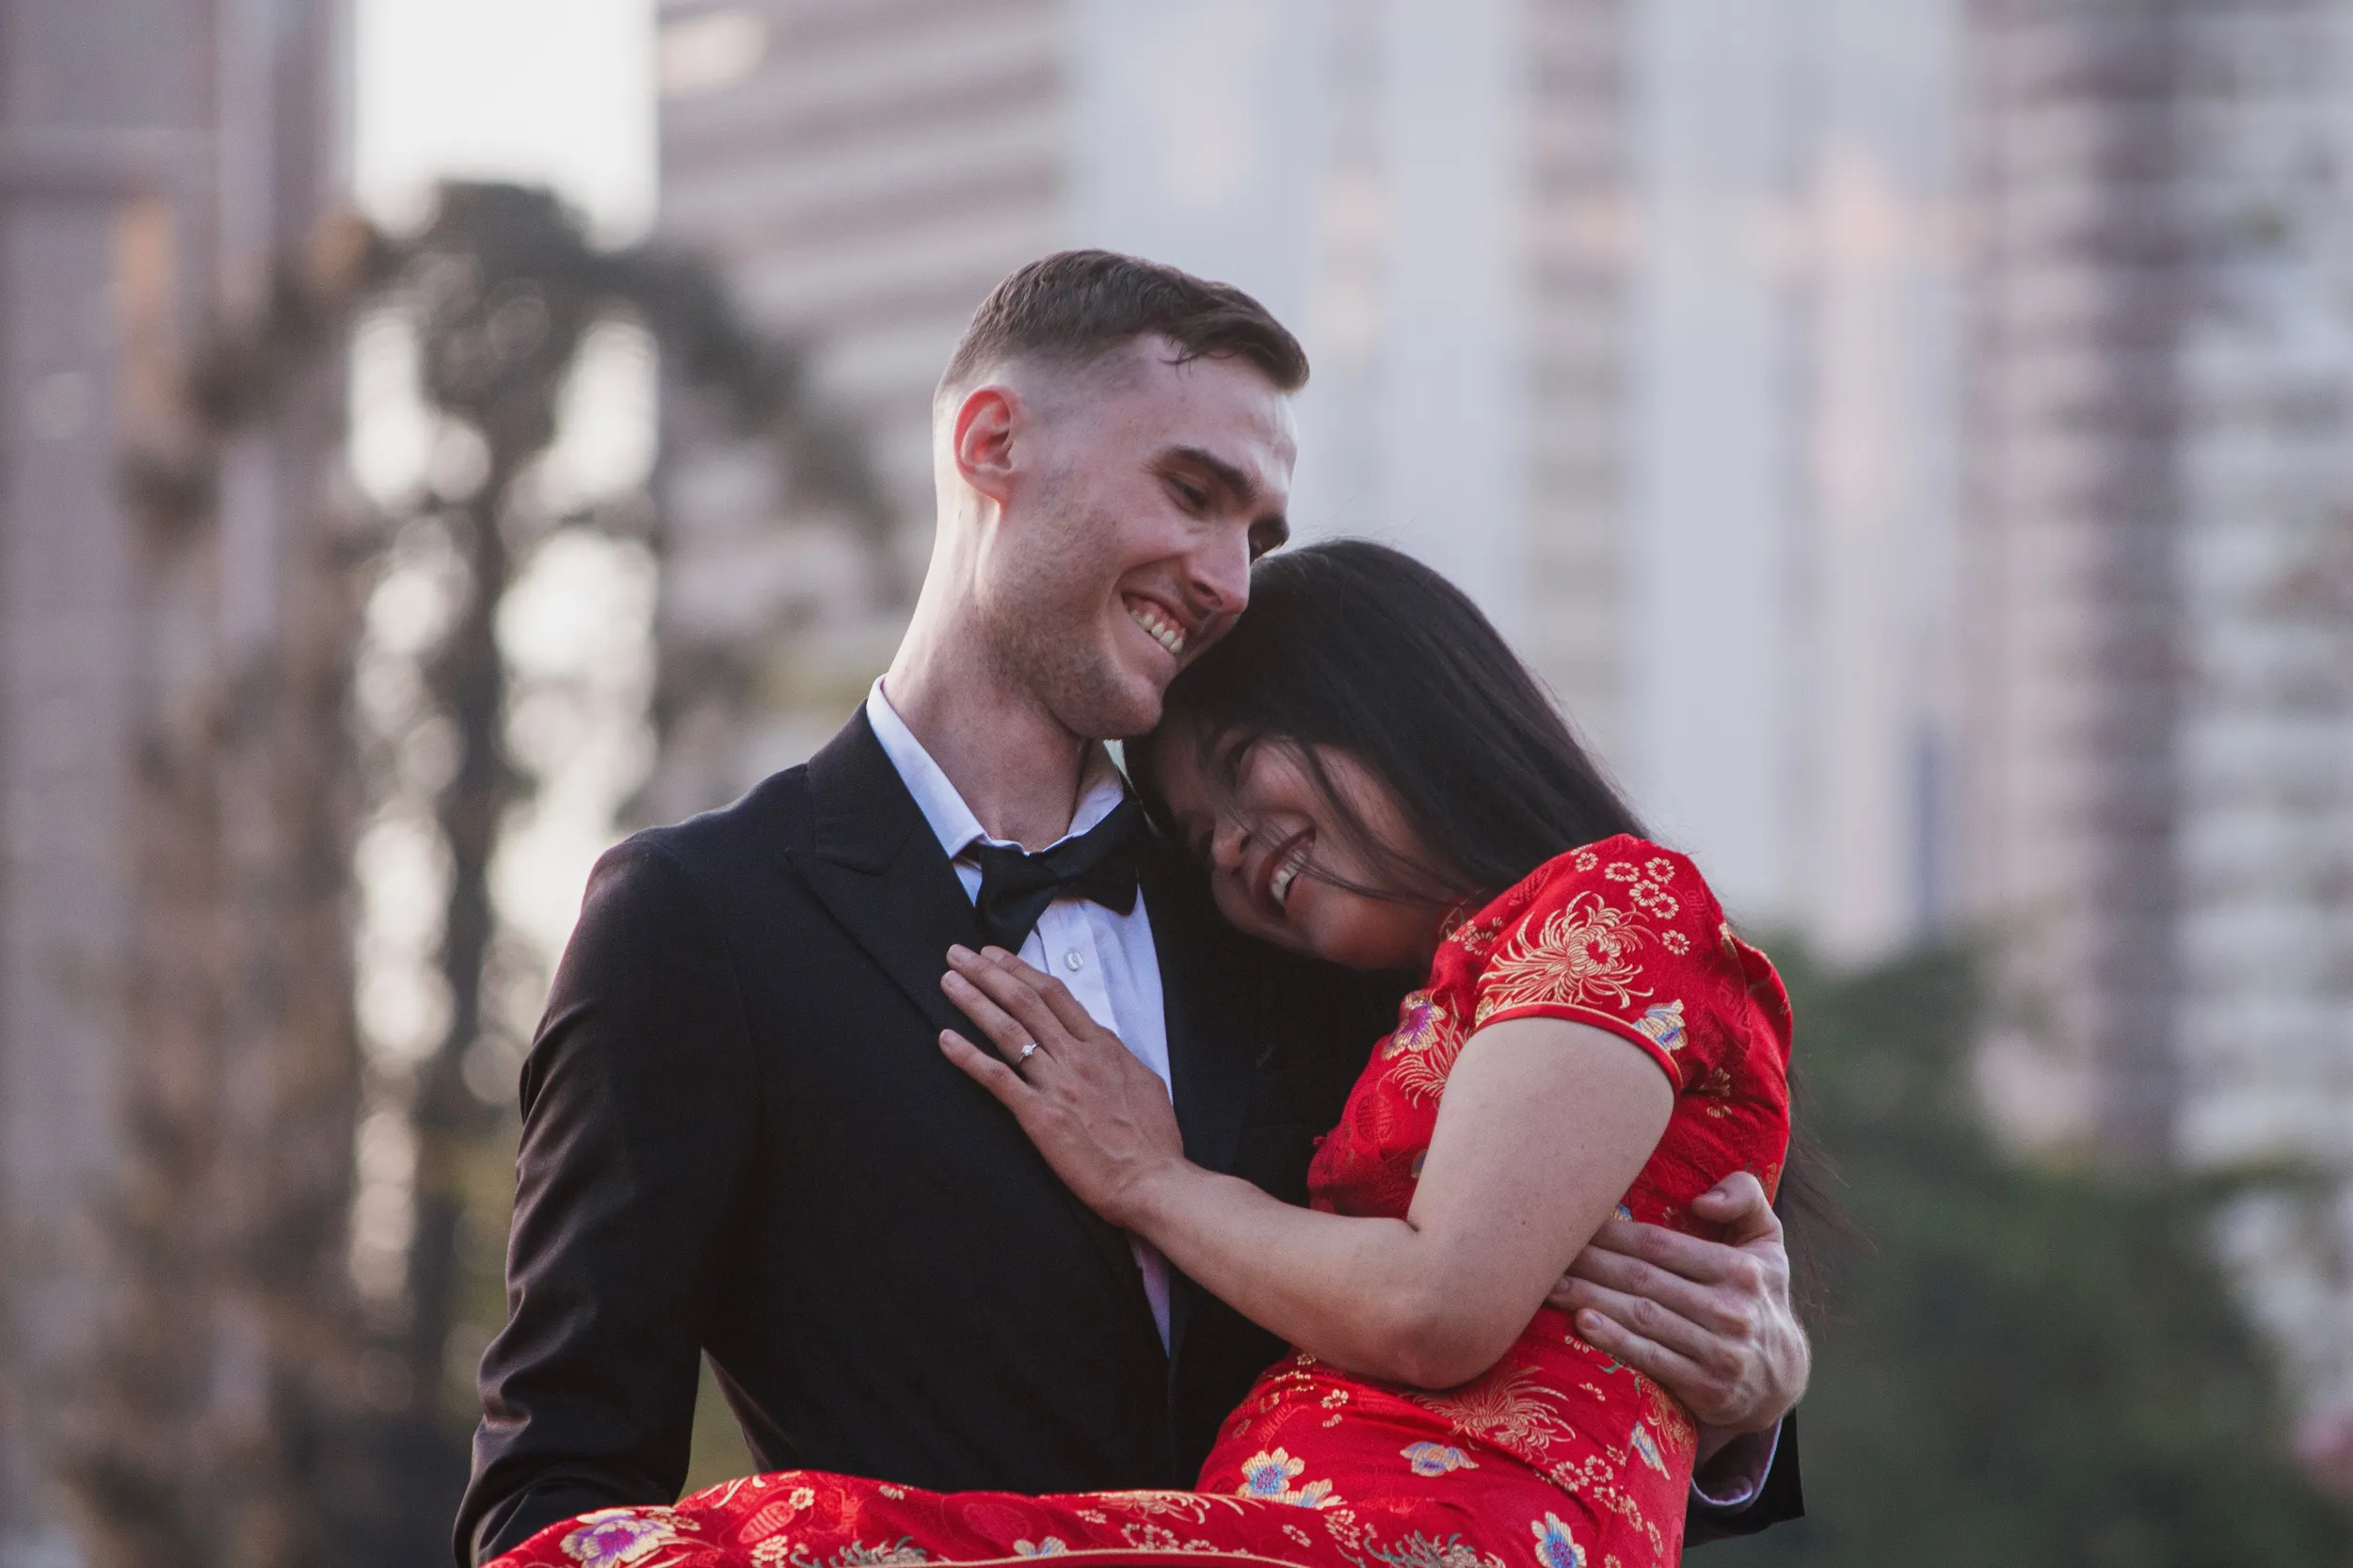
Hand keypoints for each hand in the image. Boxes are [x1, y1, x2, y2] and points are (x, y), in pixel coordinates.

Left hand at [939, 945, 1186, 1226]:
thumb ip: (1116, 1058)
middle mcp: (1077, 1057)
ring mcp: (1058, 1085)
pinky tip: (946, 1040)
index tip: (995, 957)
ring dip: (974, 1002)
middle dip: (988, 973)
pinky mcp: (1040, 1116)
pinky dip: (969, 1057)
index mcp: (1103, 1047)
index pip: (1055, 995)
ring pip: (1009, 1031)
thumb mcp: (1144, 1081)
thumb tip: (1102, 1042)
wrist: (1153, 1180)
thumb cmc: (1154, 1140)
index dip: (1021, 970)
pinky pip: (998, 1079)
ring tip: (948, 982)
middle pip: (1025, 1001)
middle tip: (959, 954)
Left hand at [1547, 1172, 1808, 1441]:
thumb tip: (1702, 1199)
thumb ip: (1745, 1199)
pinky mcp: (1707, 1388)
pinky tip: (1581, 1323)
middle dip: (1588, 1263)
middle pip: (1642, 1278)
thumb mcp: (1767, 1244)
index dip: (1611, 1232)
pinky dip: (1615, 1340)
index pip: (1661, 1244)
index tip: (1572, 1222)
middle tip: (1543, 1252)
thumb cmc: (1756, 1296)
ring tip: (1546, 1286)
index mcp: (1741, 1269)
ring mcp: (1720, 1352)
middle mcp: (1732, 1310)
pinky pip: (1652, 1359)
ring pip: (1641, 1316)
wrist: (1779, 1378)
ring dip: (1589, 1297)